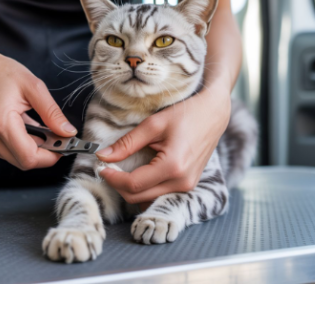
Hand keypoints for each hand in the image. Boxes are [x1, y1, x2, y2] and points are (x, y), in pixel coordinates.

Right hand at [0, 49, 76, 170]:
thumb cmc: (0, 73)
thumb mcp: (33, 86)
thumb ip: (52, 112)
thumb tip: (68, 133)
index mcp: (0, 122)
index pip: (28, 157)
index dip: (50, 156)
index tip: (63, 146)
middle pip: (23, 161)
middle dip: (44, 152)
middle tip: (54, 134)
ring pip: (16, 159)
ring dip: (32, 148)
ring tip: (36, 126)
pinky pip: (8, 152)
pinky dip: (21, 145)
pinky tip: (23, 127)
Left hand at [95, 87, 233, 205]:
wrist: (213, 115)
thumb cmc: (186, 115)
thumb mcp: (153, 125)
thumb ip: (127, 143)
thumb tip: (104, 155)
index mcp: (173, 167)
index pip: (134, 184)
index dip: (113, 178)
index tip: (100, 167)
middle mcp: (182, 183)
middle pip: (139, 197)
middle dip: (119, 185)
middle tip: (107, 167)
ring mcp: (187, 187)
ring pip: (148, 199)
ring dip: (130, 189)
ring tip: (120, 170)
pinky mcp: (188, 186)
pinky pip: (159, 195)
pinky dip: (144, 189)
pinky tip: (137, 174)